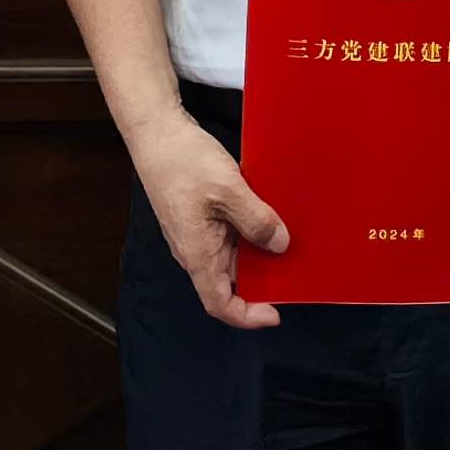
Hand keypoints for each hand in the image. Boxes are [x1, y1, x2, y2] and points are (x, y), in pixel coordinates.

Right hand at [124, 106, 287, 330]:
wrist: (157, 132)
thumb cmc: (182, 162)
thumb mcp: (227, 190)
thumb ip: (256, 220)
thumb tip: (281, 245)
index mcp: (197, 254)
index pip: (220, 304)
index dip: (248, 316)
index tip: (276, 312)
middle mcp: (196, 250)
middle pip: (230, 282)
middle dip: (261, 281)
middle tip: (293, 270)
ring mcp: (197, 232)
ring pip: (231, 257)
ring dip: (257, 252)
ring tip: (287, 239)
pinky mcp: (200, 215)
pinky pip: (229, 234)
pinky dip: (249, 231)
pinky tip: (268, 215)